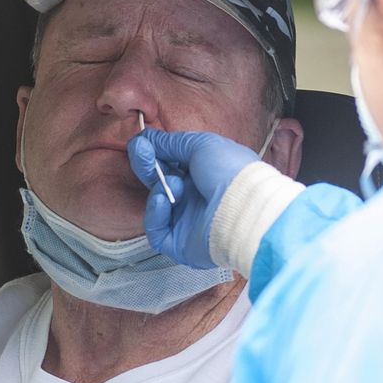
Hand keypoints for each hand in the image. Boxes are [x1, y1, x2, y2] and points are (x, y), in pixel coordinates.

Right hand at [127, 129, 259, 267]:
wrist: (243, 208)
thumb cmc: (231, 172)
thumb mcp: (203, 145)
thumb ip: (173, 143)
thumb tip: (149, 138)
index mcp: (207, 175)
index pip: (173, 164)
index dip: (156, 152)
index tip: (141, 143)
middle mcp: (198, 198)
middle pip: (161, 182)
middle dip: (148, 165)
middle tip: (140, 151)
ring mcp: (189, 222)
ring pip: (158, 204)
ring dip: (160, 188)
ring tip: (175, 183)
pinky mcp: (180, 244)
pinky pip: (156, 230)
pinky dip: (156, 214)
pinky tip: (164, 200)